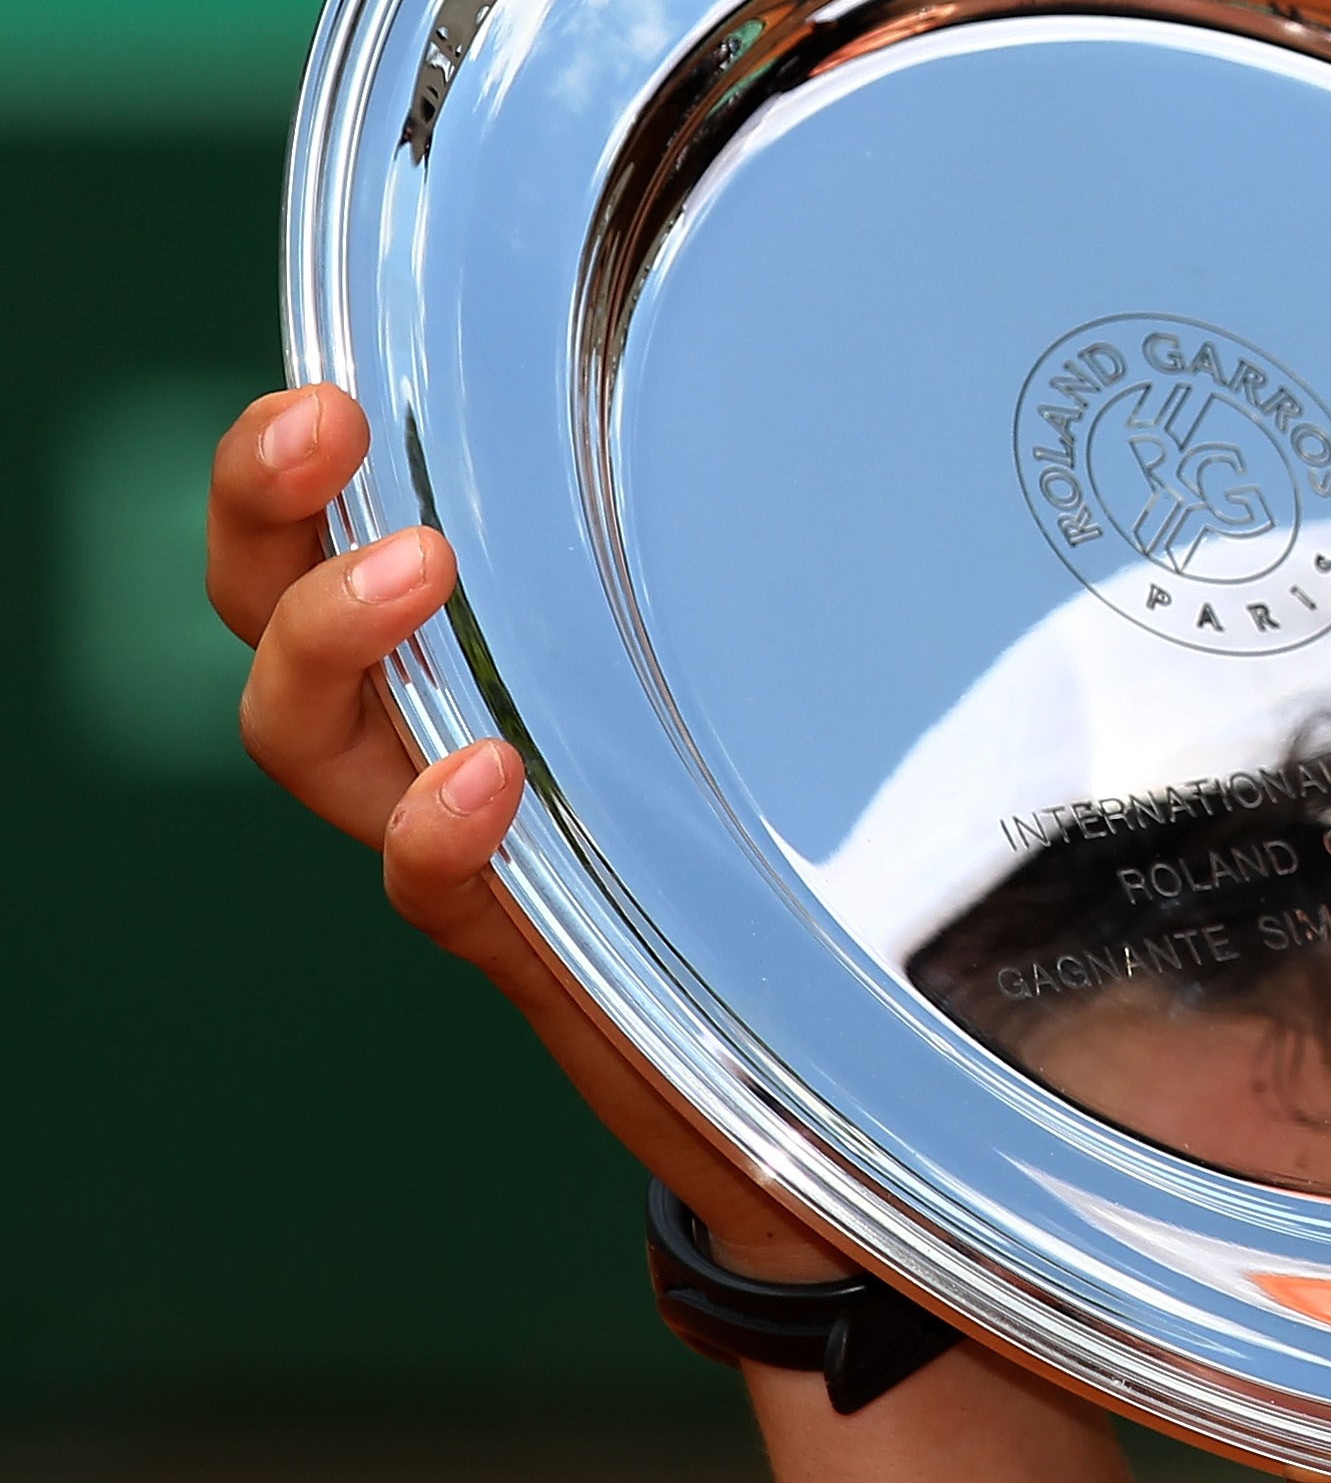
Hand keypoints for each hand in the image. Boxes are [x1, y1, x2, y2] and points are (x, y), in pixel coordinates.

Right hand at [210, 382, 845, 1277]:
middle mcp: (439, 745)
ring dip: (335, 643)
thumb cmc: (811, 866)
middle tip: (322, 422)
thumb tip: (908, 408)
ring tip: (415, 566)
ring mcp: (474, 854)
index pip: (331, 542)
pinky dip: (443, 835)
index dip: (292, 469)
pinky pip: (442, 894)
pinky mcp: (537, 953)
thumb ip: (812, 580)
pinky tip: (486, 778)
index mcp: (487, 659)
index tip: (331, 378)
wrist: (826, 1105)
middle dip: (269, 512)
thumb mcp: (797, 694)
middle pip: (269, 618)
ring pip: (311, 745)